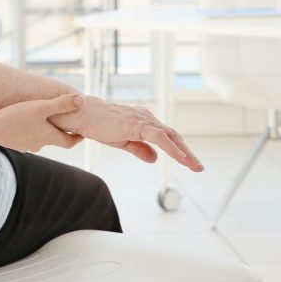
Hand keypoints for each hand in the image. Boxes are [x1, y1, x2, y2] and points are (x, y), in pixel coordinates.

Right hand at [0, 94, 85, 152]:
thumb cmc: (16, 117)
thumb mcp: (41, 107)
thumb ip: (61, 104)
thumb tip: (82, 100)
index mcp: (49, 137)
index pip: (69, 142)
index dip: (78, 138)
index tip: (83, 132)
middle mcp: (39, 144)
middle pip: (54, 139)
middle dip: (60, 131)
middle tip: (64, 120)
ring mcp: (26, 145)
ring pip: (39, 138)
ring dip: (43, 130)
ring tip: (43, 118)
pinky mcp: (14, 143)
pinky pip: (27, 137)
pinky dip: (30, 130)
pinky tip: (24, 121)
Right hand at [50, 98, 203, 171]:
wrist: (82, 114)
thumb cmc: (98, 125)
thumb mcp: (122, 141)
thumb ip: (140, 149)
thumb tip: (155, 159)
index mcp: (143, 121)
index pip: (166, 136)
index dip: (179, 149)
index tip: (190, 163)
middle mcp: (146, 118)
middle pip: (173, 136)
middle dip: (187, 153)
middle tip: (199, 167)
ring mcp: (143, 120)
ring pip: (170, 137)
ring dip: (184, 153)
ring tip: (194, 166)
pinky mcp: (137, 124)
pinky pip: (160, 137)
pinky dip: (172, 148)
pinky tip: (181, 158)